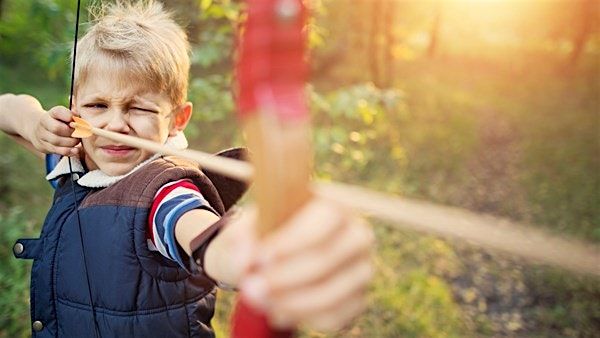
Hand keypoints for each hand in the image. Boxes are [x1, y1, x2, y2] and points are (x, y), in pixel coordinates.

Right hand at [30, 105, 79, 155]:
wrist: (41, 131)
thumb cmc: (61, 122)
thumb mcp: (66, 116)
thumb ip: (74, 115)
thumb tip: (80, 119)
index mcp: (51, 113)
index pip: (58, 112)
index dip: (69, 116)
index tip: (77, 121)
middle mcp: (43, 123)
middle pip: (57, 128)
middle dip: (72, 132)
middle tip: (81, 133)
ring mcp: (42, 136)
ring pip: (57, 141)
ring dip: (71, 142)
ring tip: (78, 141)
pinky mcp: (44, 146)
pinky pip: (57, 150)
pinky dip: (68, 151)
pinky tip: (76, 150)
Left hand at [209, 198, 373, 331]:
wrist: (274, 258)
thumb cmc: (266, 234)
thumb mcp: (249, 227)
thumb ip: (244, 238)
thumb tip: (247, 259)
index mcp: (335, 205)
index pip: (326, 218)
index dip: (294, 240)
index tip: (260, 257)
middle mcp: (357, 234)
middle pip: (328, 258)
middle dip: (286, 277)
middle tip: (252, 287)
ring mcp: (362, 268)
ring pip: (332, 293)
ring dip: (290, 302)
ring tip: (261, 301)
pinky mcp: (359, 299)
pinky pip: (336, 317)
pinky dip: (303, 318)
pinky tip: (279, 311)